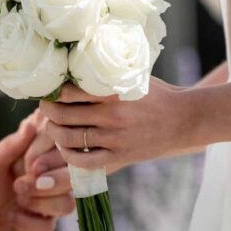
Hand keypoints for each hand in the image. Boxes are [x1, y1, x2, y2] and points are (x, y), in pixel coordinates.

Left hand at [0, 110, 74, 230]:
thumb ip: (12, 145)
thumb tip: (31, 126)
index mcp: (42, 157)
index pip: (65, 152)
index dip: (52, 157)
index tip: (30, 162)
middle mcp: (50, 179)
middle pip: (73, 179)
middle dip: (52, 181)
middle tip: (20, 183)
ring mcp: (47, 203)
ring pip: (67, 204)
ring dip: (43, 202)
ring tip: (18, 197)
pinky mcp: (38, 226)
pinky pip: (48, 227)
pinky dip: (29, 222)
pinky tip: (12, 216)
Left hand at [39, 81, 197, 170]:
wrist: (184, 119)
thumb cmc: (156, 94)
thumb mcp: (133, 77)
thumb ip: (106, 76)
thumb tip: (72, 68)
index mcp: (114, 93)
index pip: (69, 92)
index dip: (53, 92)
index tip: (49, 89)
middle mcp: (112, 116)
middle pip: (63, 115)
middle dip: (48, 111)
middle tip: (45, 106)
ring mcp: (115, 139)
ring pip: (69, 139)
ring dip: (54, 132)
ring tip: (52, 126)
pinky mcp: (120, 157)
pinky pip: (84, 162)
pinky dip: (69, 155)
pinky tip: (67, 147)